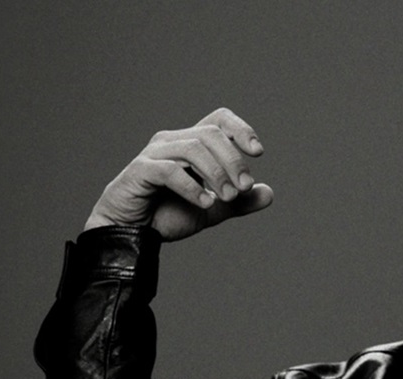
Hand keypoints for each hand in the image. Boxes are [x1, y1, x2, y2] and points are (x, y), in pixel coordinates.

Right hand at [84, 108, 274, 240]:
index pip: (219, 120)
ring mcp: (154, 154)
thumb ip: (239, 202)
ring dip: (216, 172)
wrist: (132, 233)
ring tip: (227, 198)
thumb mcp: (212, 210)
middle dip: (233, 160)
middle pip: (210, 134)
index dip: (241, 129)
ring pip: (193, 148)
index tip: (258, 152)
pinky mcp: (139, 171)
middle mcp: (172, 141)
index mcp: (191, 143)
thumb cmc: (167, 214)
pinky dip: (191, 187)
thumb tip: (269, 194)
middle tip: (244, 187)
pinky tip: (205, 203)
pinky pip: (169, 170)